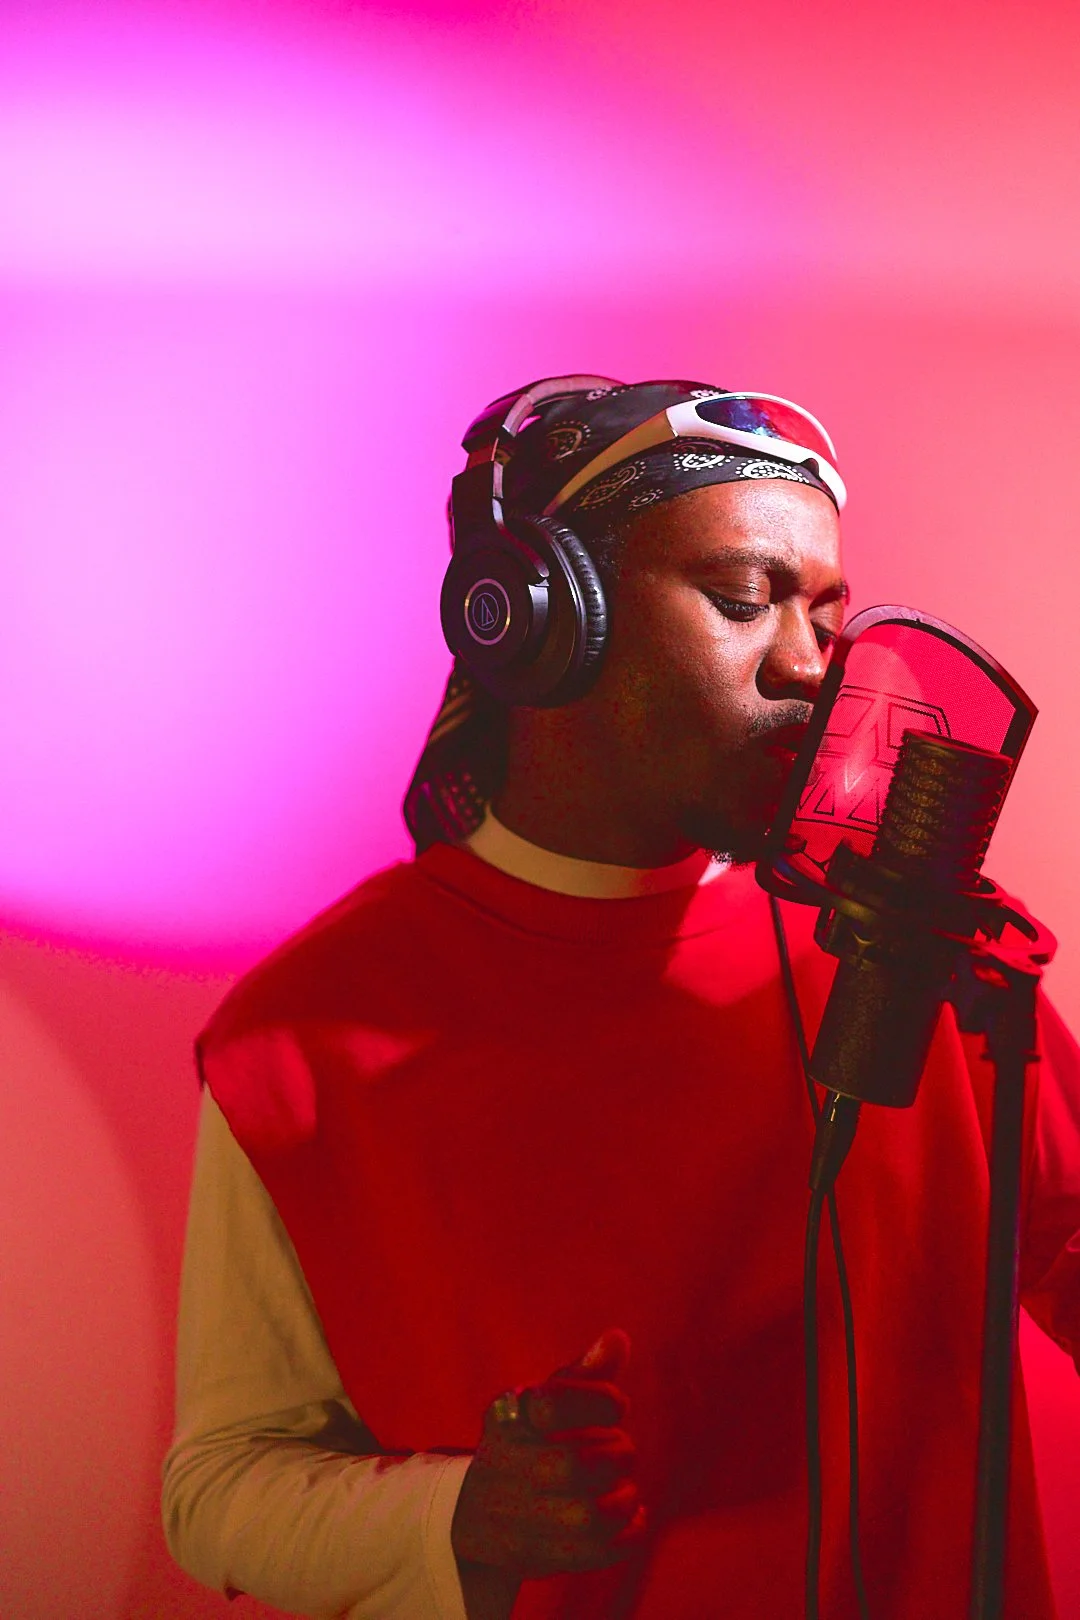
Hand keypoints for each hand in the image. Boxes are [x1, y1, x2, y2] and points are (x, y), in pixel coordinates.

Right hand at [452, 1329, 644, 1598]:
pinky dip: (625, 1535)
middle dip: (617, 1456)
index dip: (597, 1401)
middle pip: (575, 1467)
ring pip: (588, 1517)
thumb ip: (582, 1373)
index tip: (619, 1405)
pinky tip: (630, 1517)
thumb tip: (619, 1338)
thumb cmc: (525, 1443)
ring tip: (625, 1488)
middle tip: (624, 1451)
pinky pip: (594, 1553)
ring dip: (623, 1500)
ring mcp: (519, 1518)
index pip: (552, 1404)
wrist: (471, 1512)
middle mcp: (508, 1467)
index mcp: (510, 1418)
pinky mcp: (536, 1557)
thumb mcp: (541, 1402)